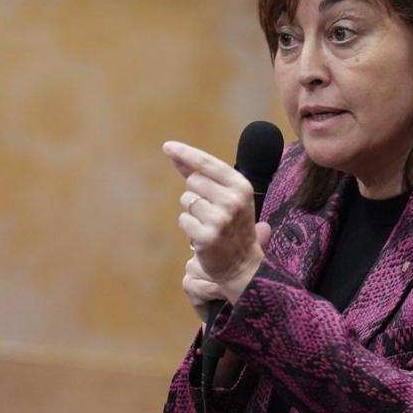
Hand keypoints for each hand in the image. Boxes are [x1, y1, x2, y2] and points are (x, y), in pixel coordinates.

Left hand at [164, 140, 268, 305]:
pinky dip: (189, 228)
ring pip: (186, 201)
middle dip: (195, 194)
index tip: (168, 147)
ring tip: (209, 225)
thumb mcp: (229, 197)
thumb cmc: (234, 226)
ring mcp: (220, 219)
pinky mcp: (206, 236)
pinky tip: (203, 237)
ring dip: (192, 213)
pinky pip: (183, 221)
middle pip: (193, 181)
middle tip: (211, 211)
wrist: (243, 266)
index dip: (186, 154)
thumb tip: (175, 154)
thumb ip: (204, 175)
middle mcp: (233, 200)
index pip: (208, 164)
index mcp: (241, 186)